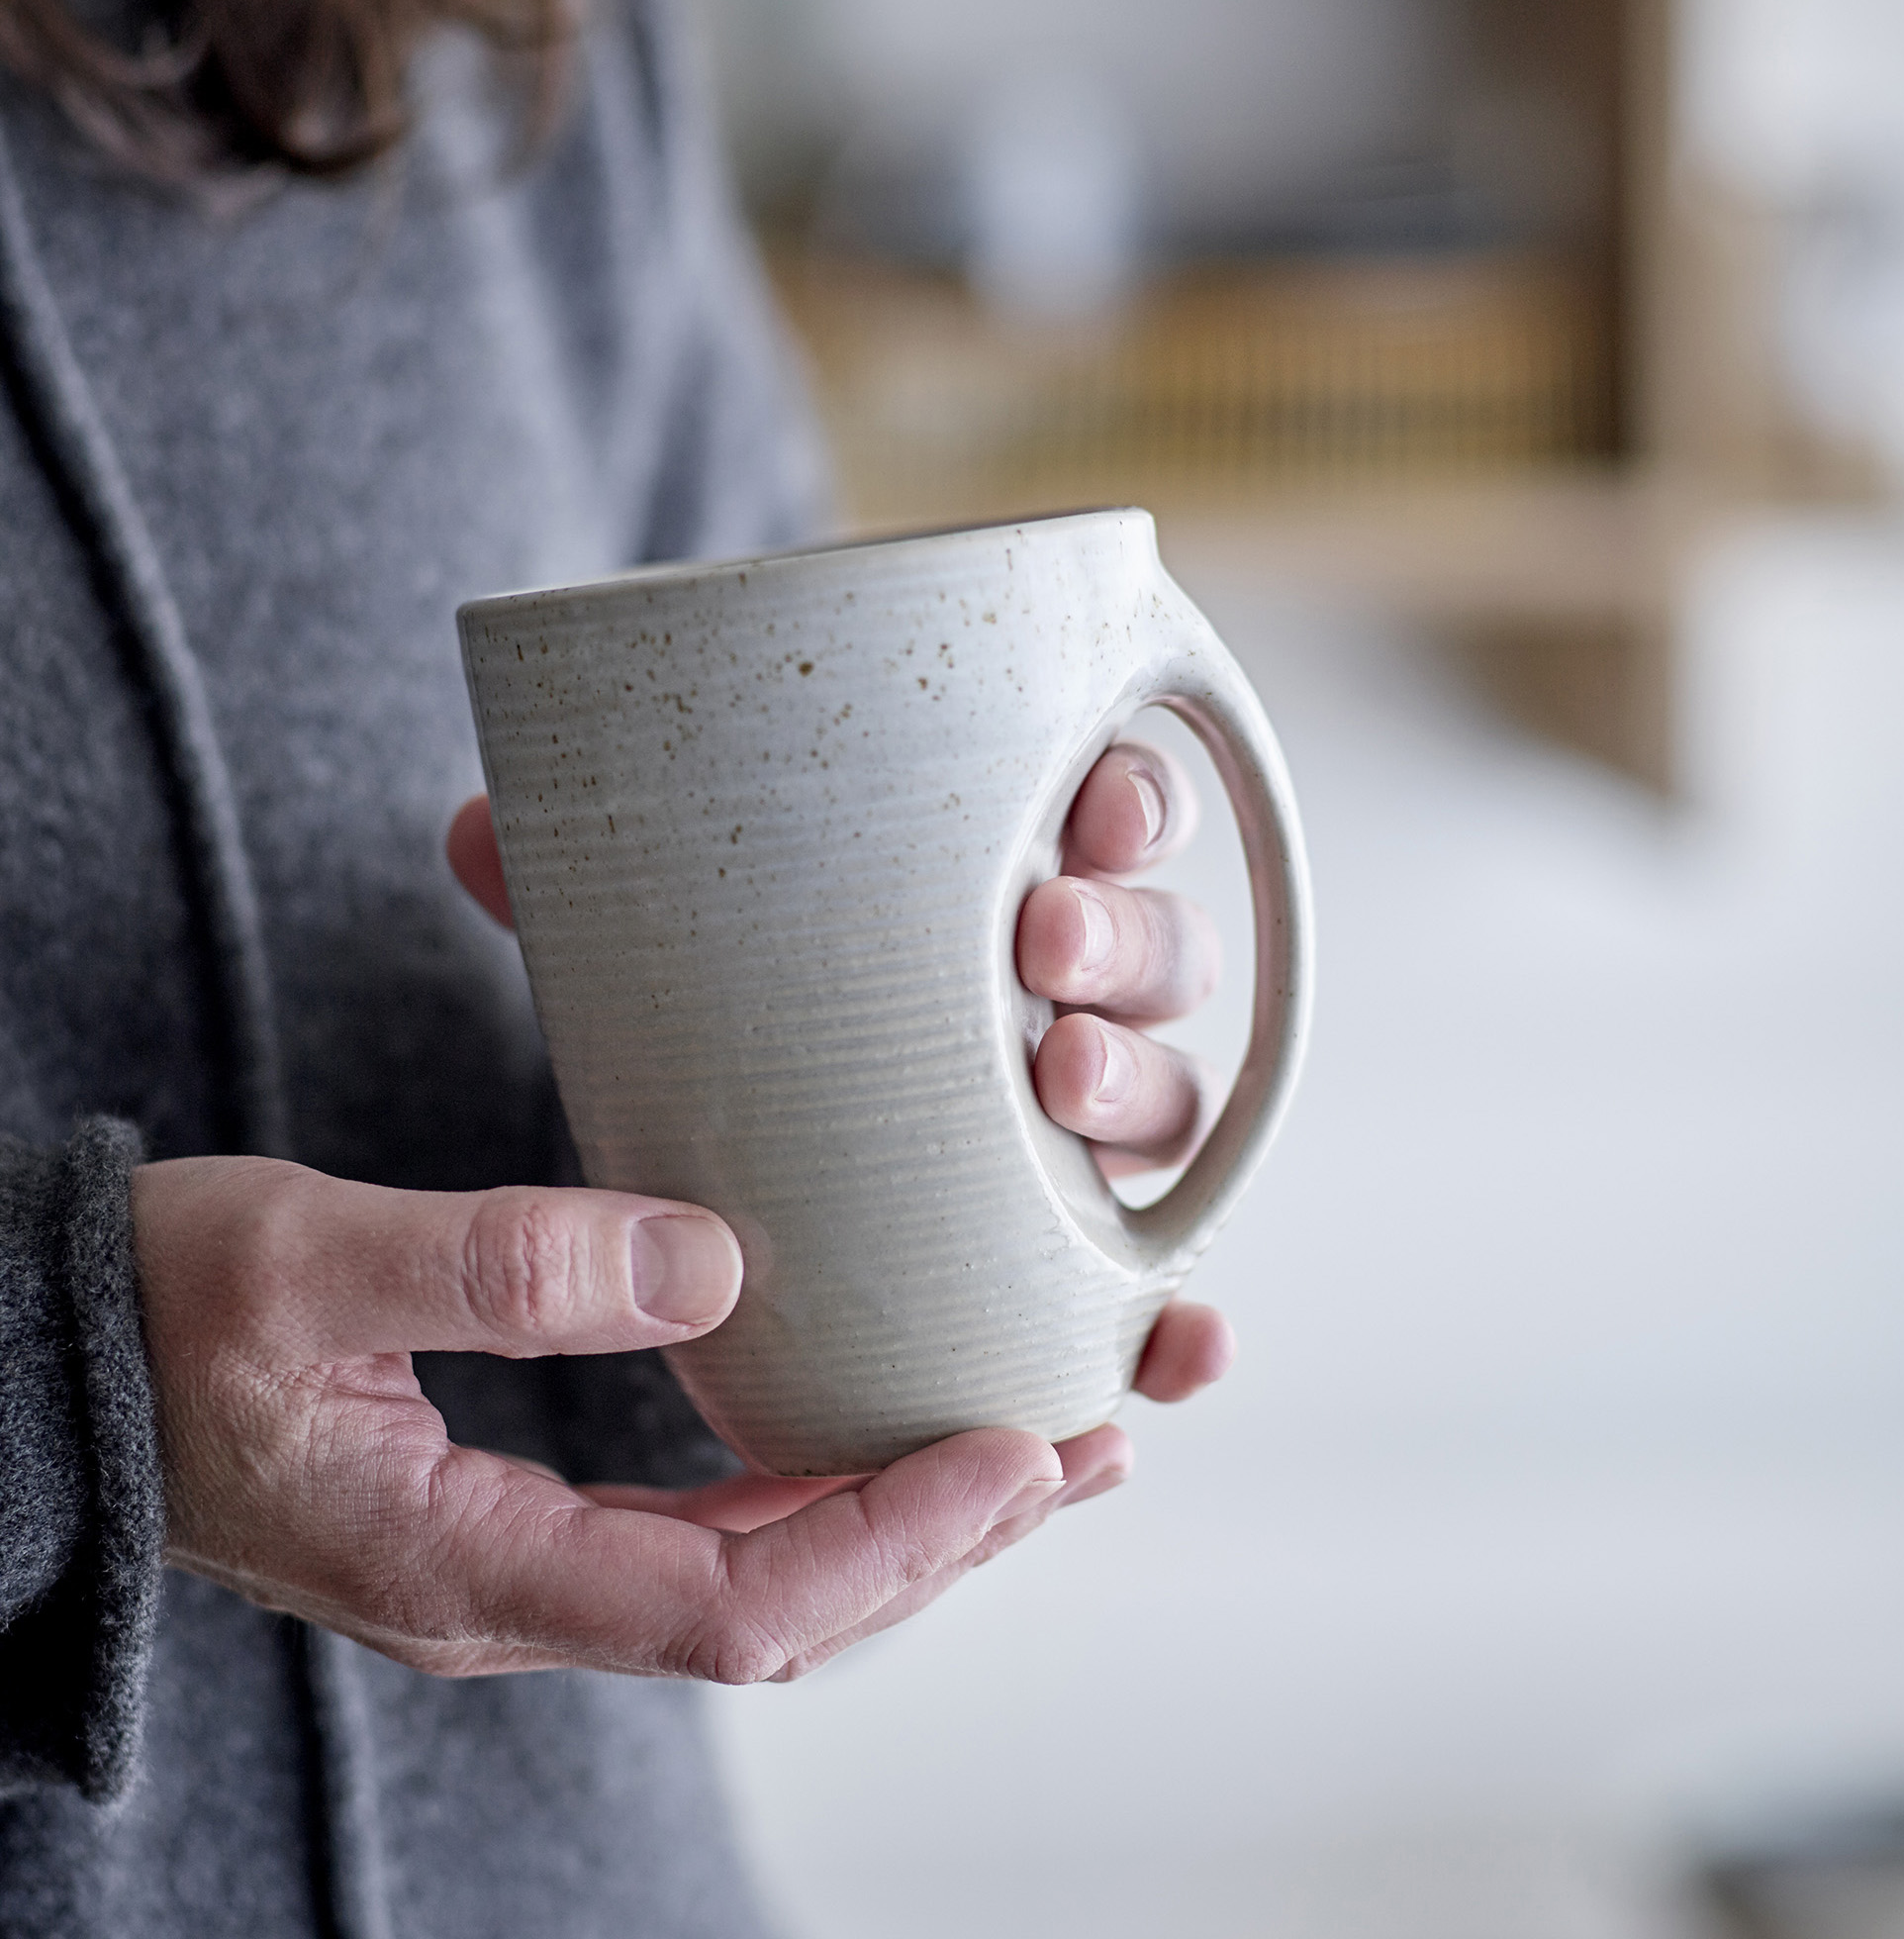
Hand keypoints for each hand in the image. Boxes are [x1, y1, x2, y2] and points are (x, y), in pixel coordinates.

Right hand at [134, 1154, 1068, 1679]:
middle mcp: (521, 1596)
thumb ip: (494, 1267)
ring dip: (903, 1519)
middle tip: (1086, 1447)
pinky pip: (711, 1529)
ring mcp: (527, 1565)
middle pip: (784, 1611)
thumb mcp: (305, 1263)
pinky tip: (879, 1433)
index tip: (1019, 1454)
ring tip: (1036, 1448)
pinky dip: (819, 1490)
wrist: (54, 1370)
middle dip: (946, 1538)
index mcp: (474, 1569)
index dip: (893, 1539)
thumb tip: (706, 1267)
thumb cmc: (154, 1318)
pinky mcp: (527, 1515)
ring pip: (762, 1578)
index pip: (736, 1605)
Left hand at [447, 741, 1236, 1417]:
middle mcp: (1062, 1008)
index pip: (1112, 820)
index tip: (1088, 805)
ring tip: (1063, 1087)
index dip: (1129, 804)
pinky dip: (1173, 1318)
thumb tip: (478, 830)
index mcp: (1004, 885)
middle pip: (1160, 964)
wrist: (717, 1178)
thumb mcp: (656, 951)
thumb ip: (593, 894)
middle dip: (1123, 944)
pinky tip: (1184, 1341)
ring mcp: (1069, 1141)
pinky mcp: (1051, 1269)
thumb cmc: (722, 1025)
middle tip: (1038, 942)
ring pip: (1165, 1116)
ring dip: (1141, 1097)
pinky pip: (1137, 1296)